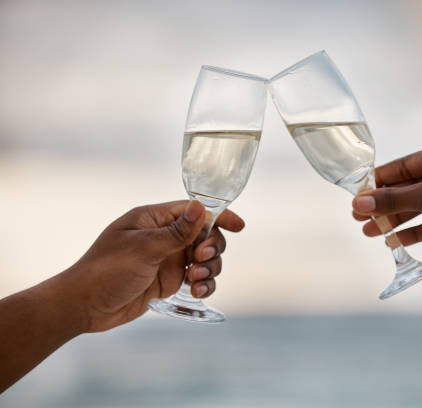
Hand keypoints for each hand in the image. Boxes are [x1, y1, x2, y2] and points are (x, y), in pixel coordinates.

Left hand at [58, 200, 243, 331]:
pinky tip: (198, 292)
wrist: (85, 306)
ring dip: (209, 268)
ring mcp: (169, 258)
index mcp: (154, 219)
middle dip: (212, 248)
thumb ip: (176, 231)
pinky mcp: (169, 280)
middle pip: (206, 235)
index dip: (219, 216)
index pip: (194, 211)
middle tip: (200, 260)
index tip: (239, 226)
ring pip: (206, 258)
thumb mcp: (143, 248)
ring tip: (194, 281)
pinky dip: (204, 284)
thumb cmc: (106, 270)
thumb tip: (201, 207)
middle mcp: (164, 236)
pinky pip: (197, 278)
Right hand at [352, 137, 421, 260]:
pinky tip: (394, 240)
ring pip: (421, 206)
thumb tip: (360, 203)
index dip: (383, 179)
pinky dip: (414, 230)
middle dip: (386, 204)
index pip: (409, 164)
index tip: (361, 190)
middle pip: (413, 187)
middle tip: (360, 214)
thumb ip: (393, 199)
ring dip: (396, 219)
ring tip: (371, 231)